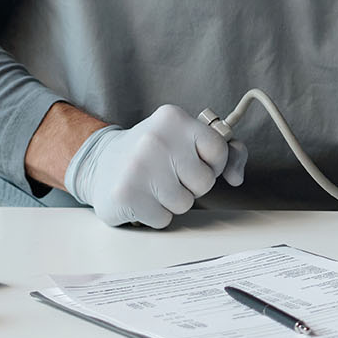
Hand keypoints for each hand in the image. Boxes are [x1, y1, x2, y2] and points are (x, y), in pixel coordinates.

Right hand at [63, 105, 246, 227]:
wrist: (101, 163)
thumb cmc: (155, 152)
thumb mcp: (187, 139)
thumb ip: (223, 150)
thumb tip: (237, 176)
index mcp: (173, 119)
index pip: (218, 149)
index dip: (214, 163)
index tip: (197, 162)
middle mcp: (155, 139)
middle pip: (205, 181)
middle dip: (193, 185)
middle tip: (171, 174)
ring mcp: (139, 167)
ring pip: (185, 204)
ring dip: (174, 201)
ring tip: (155, 185)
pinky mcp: (127, 195)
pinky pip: (164, 219)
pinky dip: (156, 214)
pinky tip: (142, 197)